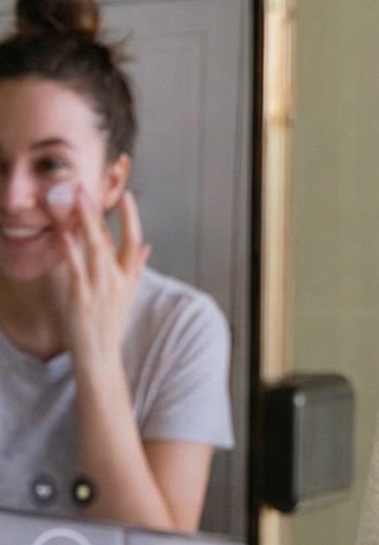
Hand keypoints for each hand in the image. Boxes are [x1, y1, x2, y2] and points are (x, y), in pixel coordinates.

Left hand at [51, 187, 150, 373]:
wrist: (100, 354)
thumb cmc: (111, 325)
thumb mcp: (129, 294)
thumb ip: (137, 268)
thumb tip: (147, 246)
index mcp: (130, 278)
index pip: (134, 240)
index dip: (131, 218)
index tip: (125, 197)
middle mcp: (117, 280)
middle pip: (110, 239)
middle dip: (99, 213)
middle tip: (88, 190)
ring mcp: (100, 287)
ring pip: (94, 247)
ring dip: (85, 222)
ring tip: (76, 202)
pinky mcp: (81, 297)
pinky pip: (75, 267)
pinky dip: (70, 248)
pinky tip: (64, 233)